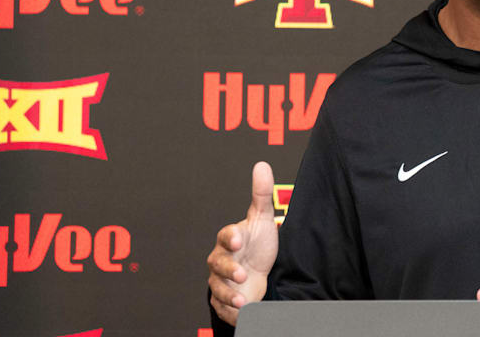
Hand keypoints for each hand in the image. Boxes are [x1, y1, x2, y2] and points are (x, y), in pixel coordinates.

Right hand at [206, 161, 279, 324]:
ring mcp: (221, 281)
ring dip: (228, 296)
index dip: (231, 237)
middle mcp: (221, 260)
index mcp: (231, 239)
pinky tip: (242, 313)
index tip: (239, 240)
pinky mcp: (223, 300)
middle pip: (216, 264)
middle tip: (241, 274)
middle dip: (227, 270)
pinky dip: (230, 312)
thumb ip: (261, 194)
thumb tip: (261, 165)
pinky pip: (222, 307)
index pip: (226, 235)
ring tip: (243, 302)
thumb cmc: (258, 245)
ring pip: (217, 289)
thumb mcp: (262, 219)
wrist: (258, 273)